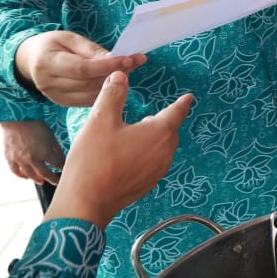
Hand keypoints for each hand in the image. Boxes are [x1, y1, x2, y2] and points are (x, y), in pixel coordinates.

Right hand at [0, 120, 64, 184]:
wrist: (16, 119)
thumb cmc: (36, 125)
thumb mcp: (51, 136)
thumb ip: (56, 150)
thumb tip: (61, 160)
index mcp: (45, 152)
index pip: (57, 165)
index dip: (62, 168)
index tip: (65, 171)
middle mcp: (32, 158)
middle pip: (45, 174)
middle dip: (52, 179)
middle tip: (56, 182)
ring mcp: (20, 159)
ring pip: (30, 175)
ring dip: (37, 179)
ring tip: (41, 182)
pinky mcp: (10, 158)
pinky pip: (15, 171)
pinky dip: (21, 175)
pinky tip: (26, 177)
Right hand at [14, 31, 146, 107]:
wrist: (31, 60)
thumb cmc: (52, 45)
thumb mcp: (69, 38)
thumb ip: (91, 49)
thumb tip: (114, 58)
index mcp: (46, 63)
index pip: (82, 68)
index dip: (107, 65)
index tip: (129, 59)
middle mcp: (48, 84)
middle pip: (89, 83)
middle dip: (115, 73)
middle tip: (135, 61)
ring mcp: (54, 97)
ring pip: (92, 94)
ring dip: (113, 83)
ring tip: (127, 69)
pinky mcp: (62, 103)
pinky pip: (89, 101)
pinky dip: (105, 91)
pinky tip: (114, 80)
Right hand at [44, 72, 194, 229]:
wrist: (87, 201)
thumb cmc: (94, 160)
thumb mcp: (100, 120)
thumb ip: (113, 95)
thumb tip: (120, 76)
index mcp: (159, 133)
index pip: (176, 112)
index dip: (182, 103)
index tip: (189, 97)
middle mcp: (165, 152)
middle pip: (169, 131)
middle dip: (160, 121)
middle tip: (144, 117)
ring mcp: (158, 171)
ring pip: (161, 148)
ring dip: (151, 139)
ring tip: (132, 135)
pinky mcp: (147, 184)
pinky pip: (152, 163)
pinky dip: (144, 154)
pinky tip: (125, 156)